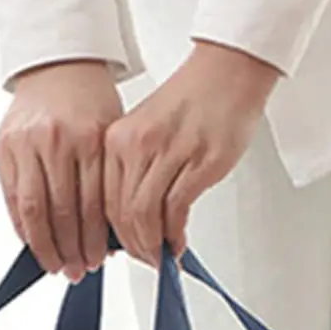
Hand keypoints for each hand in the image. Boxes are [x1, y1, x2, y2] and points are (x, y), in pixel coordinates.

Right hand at [0, 60, 122, 280]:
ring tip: (55, 264)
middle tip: (76, 270)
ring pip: (33, 210)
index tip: (96, 260)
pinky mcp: (3, 147)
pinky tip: (33, 242)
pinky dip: (23, 226)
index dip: (92, 240)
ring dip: (44, 245)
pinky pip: (12, 198)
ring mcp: (25, 144)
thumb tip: (105, 238)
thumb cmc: (87, 102)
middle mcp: (54, 141)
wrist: (57, 66)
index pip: (91, 205)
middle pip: (61, 212)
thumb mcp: (109, 137)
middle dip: (70, 249)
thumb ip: (104, 183)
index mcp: (87, 138)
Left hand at [104, 41, 280, 265]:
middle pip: (121, 213)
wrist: (228, 70)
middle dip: (132, 246)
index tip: (122, 250)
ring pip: (145, 216)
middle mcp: (137, 145)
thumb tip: (131, 214)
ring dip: (152, 245)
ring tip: (161, 256)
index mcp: (118, 138)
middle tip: (145, 259)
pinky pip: (175, 211)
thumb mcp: (147, 130)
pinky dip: (174, 234)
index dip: (111, 234)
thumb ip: (134, 168)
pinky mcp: (198, 163)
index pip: (102, 200)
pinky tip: (179, 242)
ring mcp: (167, 154)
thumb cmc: (195, 99)